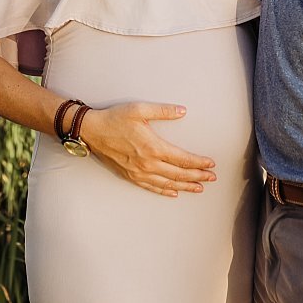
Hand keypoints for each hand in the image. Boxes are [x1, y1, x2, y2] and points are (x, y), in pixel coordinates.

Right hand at [77, 101, 218, 196]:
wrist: (91, 131)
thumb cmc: (114, 118)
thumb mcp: (139, 109)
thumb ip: (163, 111)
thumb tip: (183, 111)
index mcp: (153, 147)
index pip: (183, 159)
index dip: (199, 163)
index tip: (211, 164)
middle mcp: (148, 163)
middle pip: (179, 174)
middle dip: (198, 176)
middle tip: (212, 178)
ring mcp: (138, 172)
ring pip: (168, 183)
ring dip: (185, 186)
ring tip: (199, 188)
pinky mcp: (130, 175)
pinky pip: (151, 187)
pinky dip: (165, 191)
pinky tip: (173, 192)